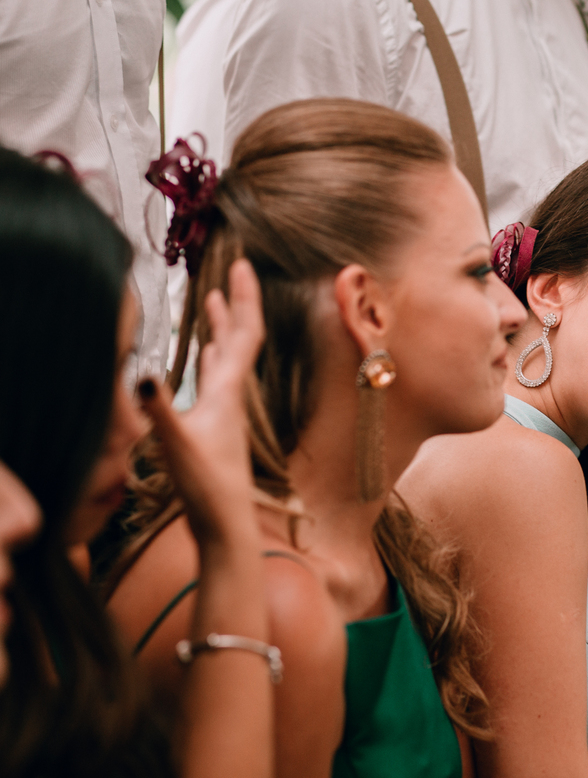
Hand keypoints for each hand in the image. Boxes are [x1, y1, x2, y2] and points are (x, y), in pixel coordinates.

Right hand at [137, 260, 265, 547]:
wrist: (224, 524)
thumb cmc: (204, 487)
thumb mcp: (175, 444)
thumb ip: (157, 409)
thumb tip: (140, 373)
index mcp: (228, 391)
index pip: (244, 333)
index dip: (245, 298)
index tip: (245, 265)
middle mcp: (233, 395)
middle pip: (240, 338)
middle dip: (237, 302)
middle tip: (235, 271)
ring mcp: (226, 410)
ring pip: (228, 357)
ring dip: (223, 326)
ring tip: (215, 301)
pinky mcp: (216, 425)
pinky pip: (218, 379)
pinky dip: (213, 357)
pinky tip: (208, 355)